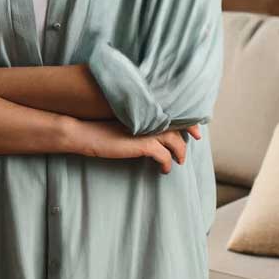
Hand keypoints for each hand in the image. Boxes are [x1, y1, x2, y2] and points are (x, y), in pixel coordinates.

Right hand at [71, 121, 197, 173]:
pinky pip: (164, 156)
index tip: (194, 130)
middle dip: (188, 135)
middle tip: (192, 143)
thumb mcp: (121, 121)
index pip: (172, 112)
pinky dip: (166, 164)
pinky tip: (164, 169)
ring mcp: (148, 130)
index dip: (186, 121)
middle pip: (178, 126)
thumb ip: (137, 121)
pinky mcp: (143, 144)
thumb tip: (147, 129)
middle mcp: (149, 117)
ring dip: (180, 152)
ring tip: (179, 161)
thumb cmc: (97, 127)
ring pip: (175, 142)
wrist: (84, 132)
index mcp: (144, 109)